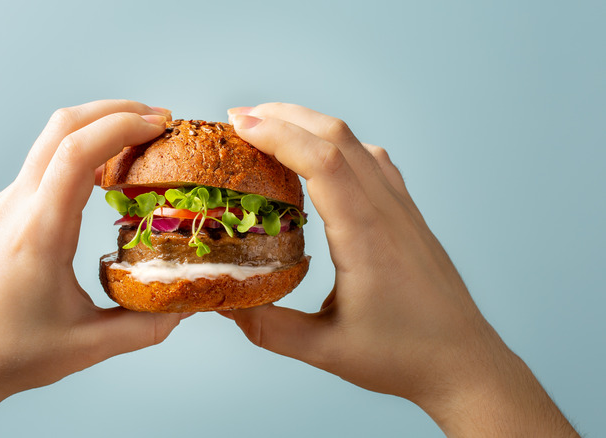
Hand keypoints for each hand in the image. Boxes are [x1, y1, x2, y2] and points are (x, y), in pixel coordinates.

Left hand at [0, 100, 186, 436]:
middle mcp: (16, 208)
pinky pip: (42, 165)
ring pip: (49, 141)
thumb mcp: (88, 345)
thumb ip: (146, 325)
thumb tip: (187, 305)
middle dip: (115, 110)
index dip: (123, 126)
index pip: (78, 152)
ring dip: (96, 128)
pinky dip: (78, 152)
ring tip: (137, 143)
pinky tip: (103, 177)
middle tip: (158, 120)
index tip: (161, 124)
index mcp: (38, 232)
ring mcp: (5, 207)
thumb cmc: (9, 353)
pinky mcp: (2, 214)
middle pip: (62, 127)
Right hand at [224, 103, 577, 436]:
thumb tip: (220, 302)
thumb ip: (267, 327)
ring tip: (271, 127)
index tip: (240, 125)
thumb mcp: (325, 350)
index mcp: (366, 238)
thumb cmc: (401, 358)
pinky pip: (373, 160)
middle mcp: (388, 212)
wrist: (463, 363)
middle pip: (338, 137)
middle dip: (285, 116)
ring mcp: (403, 208)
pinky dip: (337, 144)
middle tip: (240, 118)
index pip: (323, 162)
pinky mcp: (409, 214)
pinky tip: (319, 156)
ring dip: (311, 125)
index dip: (279, 135)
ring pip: (357, 143)